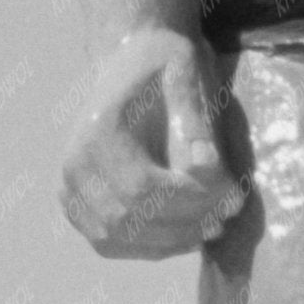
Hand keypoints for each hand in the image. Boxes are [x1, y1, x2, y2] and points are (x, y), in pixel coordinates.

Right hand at [59, 26, 245, 259]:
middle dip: (187, 222)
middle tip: (230, 213)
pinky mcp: (77, 206)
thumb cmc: (164, 66)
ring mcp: (70, 189)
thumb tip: (202, 167)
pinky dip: (151, 246)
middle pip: (130, 218)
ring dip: (172, 240)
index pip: (142, 188)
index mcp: (97, 133)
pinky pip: (111, 242)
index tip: (234, 195)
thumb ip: (194, 121)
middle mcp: (74, 164)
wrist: (133, 57)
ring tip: (215, 225)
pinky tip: (188, 234)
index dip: (191, 201)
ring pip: (120, 237)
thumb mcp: (185, 75)